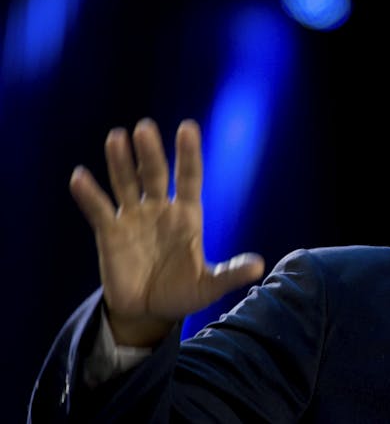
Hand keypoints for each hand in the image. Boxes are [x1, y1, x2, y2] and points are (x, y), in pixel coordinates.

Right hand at [69, 118, 264, 345]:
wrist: (149, 312)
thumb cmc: (183, 293)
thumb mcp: (209, 286)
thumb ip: (230, 273)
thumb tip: (259, 265)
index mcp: (188, 215)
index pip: (190, 177)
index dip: (188, 154)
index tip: (187, 128)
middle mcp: (160, 209)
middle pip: (155, 174)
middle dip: (150, 152)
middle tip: (145, 128)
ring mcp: (133, 218)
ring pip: (126, 183)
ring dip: (120, 162)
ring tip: (116, 137)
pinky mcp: (109, 233)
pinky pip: (98, 210)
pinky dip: (89, 194)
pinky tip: (80, 177)